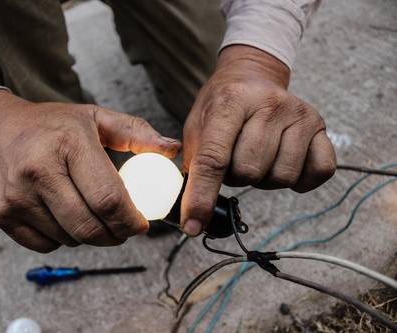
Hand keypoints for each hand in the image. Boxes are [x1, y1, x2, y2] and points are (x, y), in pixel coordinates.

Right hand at [0, 90, 180, 251]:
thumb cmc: (51, 125)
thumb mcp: (96, 117)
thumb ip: (137, 133)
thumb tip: (173, 150)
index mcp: (68, 143)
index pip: (108, 199)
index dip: (131, 220)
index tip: (141, 224)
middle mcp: (37, 170)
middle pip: (89, 227)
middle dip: (115, 236)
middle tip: (123, 228)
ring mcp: (16, 196)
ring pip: (70, 239)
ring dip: (90, 236)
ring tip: (92, 214)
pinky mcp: (1, 215)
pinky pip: (46, 245)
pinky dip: (64, 238)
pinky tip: (65, 216)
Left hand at [181, 45, 335, 235]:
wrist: (252, 76)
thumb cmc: (221, 106)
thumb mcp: (196, 125)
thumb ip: (194, 163)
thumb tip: (192, 213)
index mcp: (230, 102)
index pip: (214, 158)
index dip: (201, 196)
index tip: (192, 225)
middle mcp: (269, 104)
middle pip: (248, 172)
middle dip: (234, 176)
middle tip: (233, 157)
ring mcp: (299, 115)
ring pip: (280, 178)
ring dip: (263, 178)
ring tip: (256, 155)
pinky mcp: (321, 127)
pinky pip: (317, 173)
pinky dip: (299, 180)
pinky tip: (282, 163)